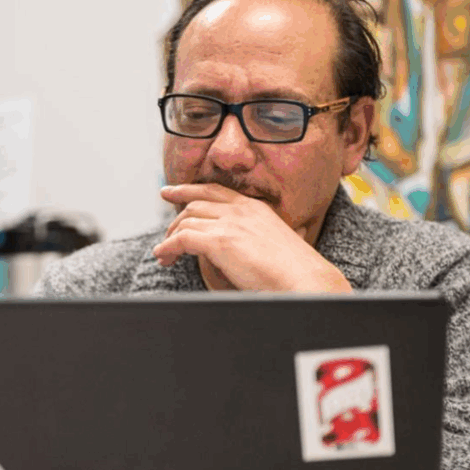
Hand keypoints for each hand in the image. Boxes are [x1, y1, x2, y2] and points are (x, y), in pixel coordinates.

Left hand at [153, 183, 350, 291]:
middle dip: (174, 217)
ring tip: (164, 254)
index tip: (171, 191)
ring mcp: (230, 224)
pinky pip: (183, 239)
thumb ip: (258, 239)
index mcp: (254, 207)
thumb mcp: (276, 244)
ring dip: (170, 237)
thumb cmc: (295, 271)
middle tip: (165, 232)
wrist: (305, 280)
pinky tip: (164, 257)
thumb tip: (252, 248)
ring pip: (186, 221)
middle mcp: (240, 210)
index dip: (188, 190)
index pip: (215, 191)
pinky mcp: (220, 241)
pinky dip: (168, 247)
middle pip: (195, 204)